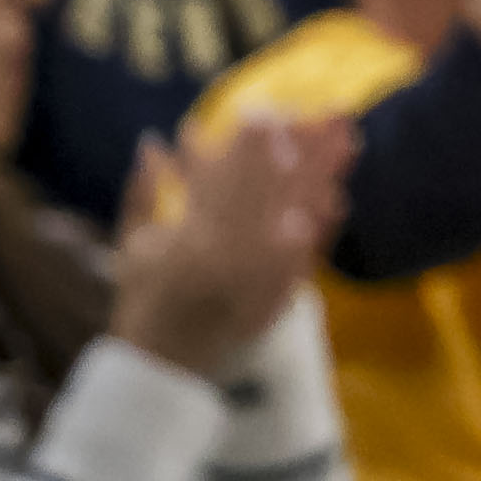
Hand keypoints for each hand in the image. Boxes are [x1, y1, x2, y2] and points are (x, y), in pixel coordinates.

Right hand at [107, 105, 351, 377]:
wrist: (161, 370)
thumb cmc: (142, 302)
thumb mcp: (132, 247)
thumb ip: (143, 193)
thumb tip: (149, 141)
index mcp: (188, 242)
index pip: (225, 179)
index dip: (248, 143)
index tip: (264, 109)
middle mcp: (225, 260)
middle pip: (270, 191)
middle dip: (300, 148)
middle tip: (329, 113)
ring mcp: (254, 283)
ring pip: (293, 218)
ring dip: (322, 176)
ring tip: (348, 141)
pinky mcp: (274, 302)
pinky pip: (302, 259)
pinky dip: (320, 228)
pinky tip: (338, 200)